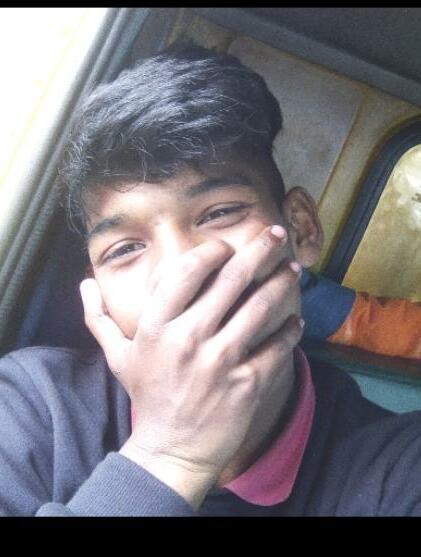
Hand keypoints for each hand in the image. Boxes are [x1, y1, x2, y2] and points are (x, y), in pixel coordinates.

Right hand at [80, 225, 303, 508]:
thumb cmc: (149, 396)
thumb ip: (98, 318)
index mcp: (156, 327)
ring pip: (260, 307)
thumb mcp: (117, 357)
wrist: (172, 450)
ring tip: (292, 269)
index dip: (211, 250)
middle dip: (260, 250)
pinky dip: (290, 329)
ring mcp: (220, 361)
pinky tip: (295, 318)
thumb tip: (84, 284)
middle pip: (232, 280)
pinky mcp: (246, 383)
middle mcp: (188, 338)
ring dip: (280, 282)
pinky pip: (276, 346)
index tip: (225, 246)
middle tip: (276, 235)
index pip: (187, 270)